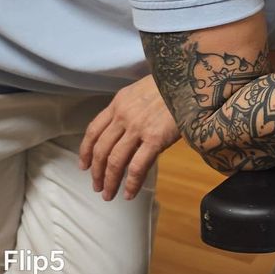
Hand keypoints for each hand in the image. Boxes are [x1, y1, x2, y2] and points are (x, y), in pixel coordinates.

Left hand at [79, 75, 179, 200]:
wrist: (190, 79)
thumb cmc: (171, 84)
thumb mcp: (143, 90)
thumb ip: (131, 108)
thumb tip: (127, 131)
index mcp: (119, 102)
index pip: (94, 130)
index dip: (86, 151)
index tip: (84, 165)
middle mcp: (123, 116)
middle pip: (101, 149)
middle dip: (97, 172)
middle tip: (97, 186)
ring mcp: (138, 128)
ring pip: (115, 161)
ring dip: (109, 181)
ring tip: (109, 194)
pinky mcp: (155, 139)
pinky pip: (137, 167)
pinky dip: (131, 183)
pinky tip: (129, 193)